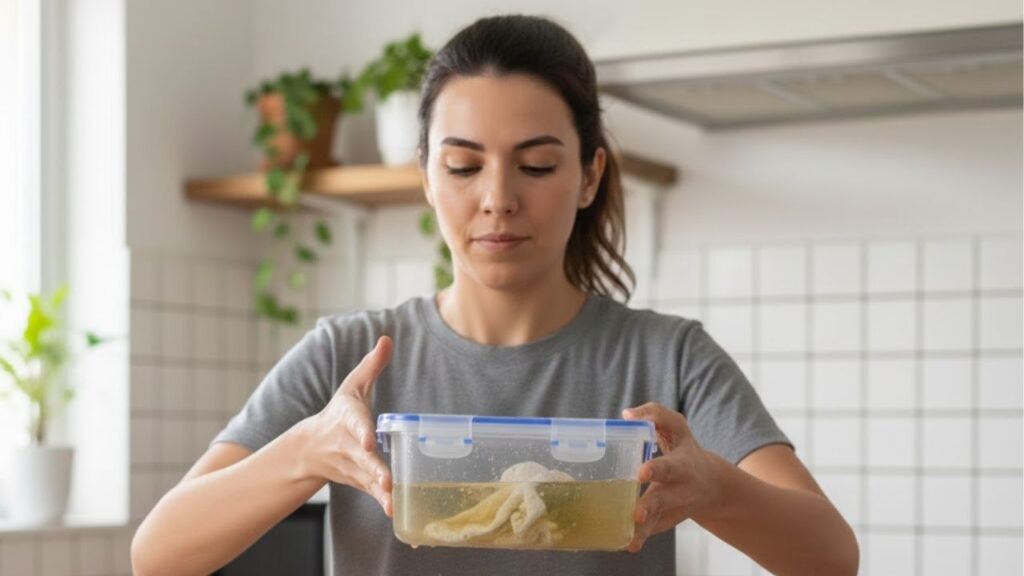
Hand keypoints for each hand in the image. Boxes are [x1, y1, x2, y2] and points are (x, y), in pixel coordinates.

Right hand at [296, 335, 393, 515]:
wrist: (311, 448)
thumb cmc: (339, 412)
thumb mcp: (353, 386)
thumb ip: (371, 365)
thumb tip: (386, 338)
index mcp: (348, 419)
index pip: (355, 423)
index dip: (362, 432)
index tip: (369, 441)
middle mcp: (348, 444)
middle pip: (362, 457)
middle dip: (374, 469)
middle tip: (386, 479)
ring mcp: (352, 465)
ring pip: (367, 478)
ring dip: (379, 489)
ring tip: (392, 498)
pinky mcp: (359, 480)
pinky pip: (371, 492)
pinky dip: (382, 502)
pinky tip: (395, 511)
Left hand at [621, 402, 723, 551]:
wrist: (710, 485)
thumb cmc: (684, 450)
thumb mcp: (677, 427)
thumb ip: (655, 414)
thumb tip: (626, 416)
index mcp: (681, 465)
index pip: (669, 465)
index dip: (656, 468)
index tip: (641, 472)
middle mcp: (679, 489)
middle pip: (663, 498)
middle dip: (650, 505)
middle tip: (637, 513)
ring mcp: (671, 508)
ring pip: (657, 520)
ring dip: (644, 527)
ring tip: (631, 536)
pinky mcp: (664, 520)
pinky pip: (652, 531)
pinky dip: (641, 537)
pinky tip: (630, 544)